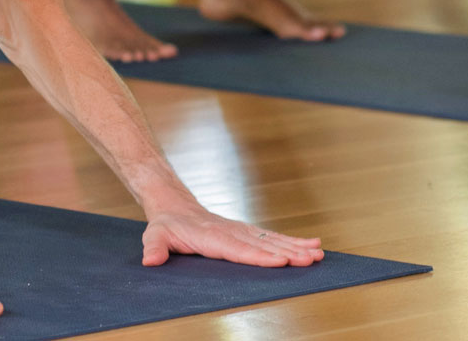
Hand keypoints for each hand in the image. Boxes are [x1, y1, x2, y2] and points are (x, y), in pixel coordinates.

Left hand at [141, 208, 322, 267]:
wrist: (174, 206)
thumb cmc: (165, 225)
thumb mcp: (154, 234)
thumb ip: (154, 247)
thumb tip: (150, 260)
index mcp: (211, 237)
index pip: (237, 249)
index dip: (258, 256)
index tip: (279, 261)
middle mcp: (231, 232)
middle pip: (261, 245)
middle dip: (286, 253)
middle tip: (309, 261)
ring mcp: (242, 231)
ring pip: (272, 240)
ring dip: (296, 248)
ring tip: (317, 255)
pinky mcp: (248, 232)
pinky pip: (273, 237)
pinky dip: (294, 241)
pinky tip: (314, 245)